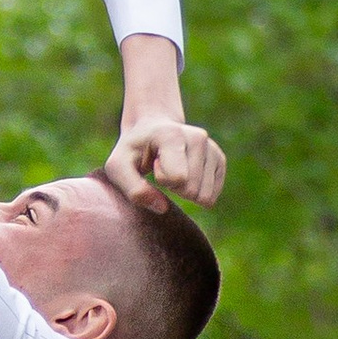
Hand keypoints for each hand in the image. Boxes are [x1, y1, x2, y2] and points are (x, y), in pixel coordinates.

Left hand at [107, 115, 226, 212]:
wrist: (151, 130)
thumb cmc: (132, 152)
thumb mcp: (118, 168)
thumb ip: (134, 190)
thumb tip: (162, 208)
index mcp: (172, 135)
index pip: (178, 178)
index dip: (162, 180)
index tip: (153, 164)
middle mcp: (197, 137)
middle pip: (191, 189)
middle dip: (174, 187)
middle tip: (161, 168)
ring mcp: (211, 147)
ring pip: (204, 195)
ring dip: (185, 191)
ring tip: (172, 170)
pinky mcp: (219, 159)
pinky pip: (212, 195)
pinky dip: (196, 192)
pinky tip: (185, 174)